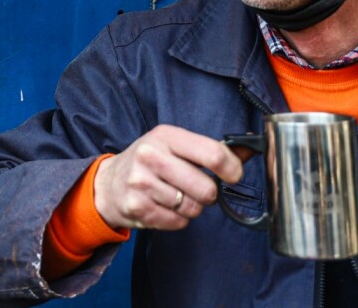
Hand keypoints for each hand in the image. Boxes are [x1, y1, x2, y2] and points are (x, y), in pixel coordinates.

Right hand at [93, 125, 244, 231]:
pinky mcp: (137, 207)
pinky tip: (164, 207)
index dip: (232, 169)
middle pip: (206, 188)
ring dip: (191, 207)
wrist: (108, 183)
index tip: (233, 175)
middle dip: (208, 194)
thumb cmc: (149, 162)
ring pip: (193, 208)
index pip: (212, 154)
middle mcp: (150, 155)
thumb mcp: (175, 145)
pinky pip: (178, 223)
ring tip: (175, 196)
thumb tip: (250, 149)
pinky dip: (177, 219)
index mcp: (165, 135)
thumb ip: (211, 149)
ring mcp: (141, 182)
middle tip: (197, 189)